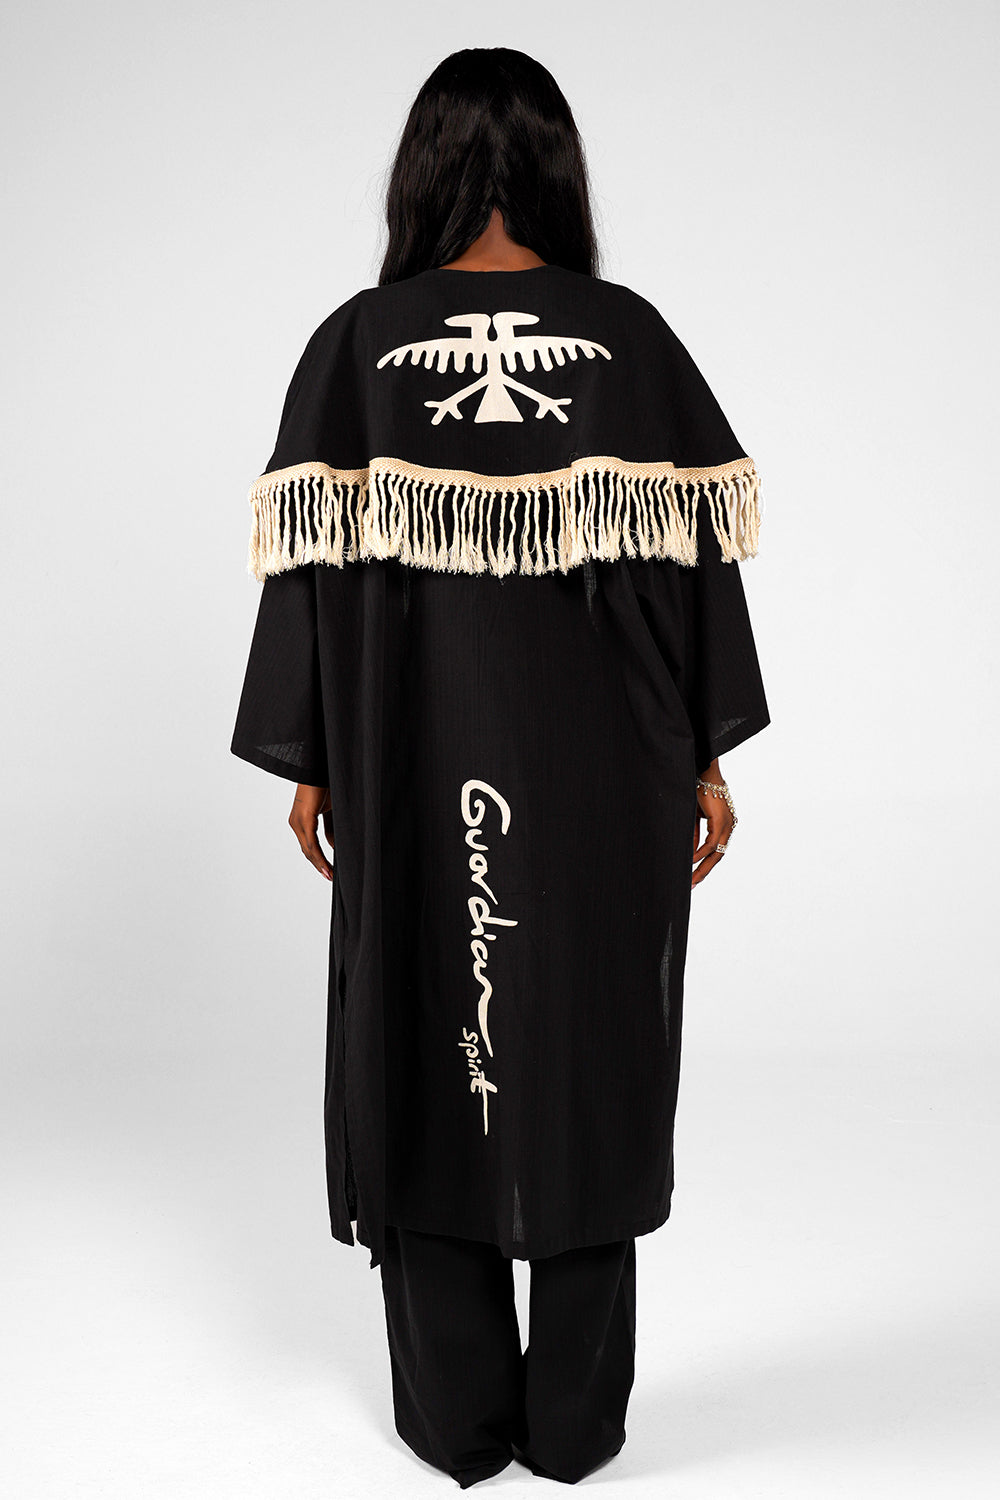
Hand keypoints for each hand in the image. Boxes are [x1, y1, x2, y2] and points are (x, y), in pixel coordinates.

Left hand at [288, 783, 334, 880]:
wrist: (323, 767)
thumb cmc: (327, 784)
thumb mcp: (332, 811)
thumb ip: (331, 829)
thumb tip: (334, 846)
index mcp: (302, 820)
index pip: (310, 845)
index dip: (319, 860)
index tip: (329, 872)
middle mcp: (296, 822)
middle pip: (307, 850)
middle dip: (319, 865)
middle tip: (331, 877)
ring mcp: (298, 821)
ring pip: (308, 849)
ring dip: (320, 864)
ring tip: (330, 875)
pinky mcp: (304, 818)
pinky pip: (312, 842)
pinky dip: (319, 856)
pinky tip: (327, 866)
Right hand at [691, 760, 732, 888]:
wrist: (703, 771)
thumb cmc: (698, 789)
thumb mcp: (694, 816)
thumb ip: (694, 834)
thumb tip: (691, 852)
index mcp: (724, 825)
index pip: (715, 850)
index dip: (705, 864)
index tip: (694, 876)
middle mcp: (728, 826)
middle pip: (718, 855)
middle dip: (704, 871)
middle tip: (693, 885)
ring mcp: (727, 824)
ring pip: (717, 852)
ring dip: (703, 866)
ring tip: (691, 878)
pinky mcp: (721, 820)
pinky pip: (711, 842)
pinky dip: (701, 853)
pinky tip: (691, 860)